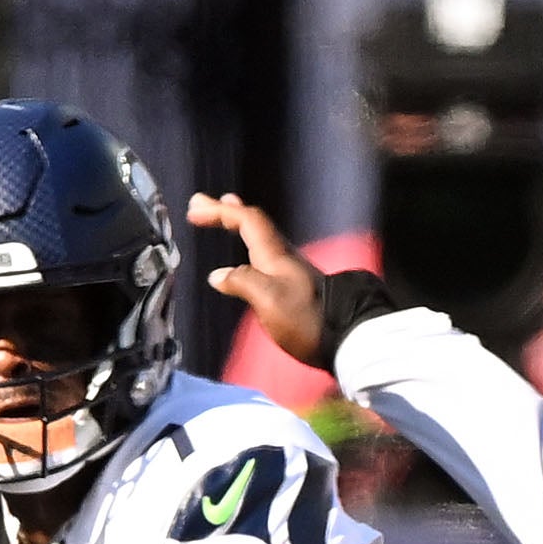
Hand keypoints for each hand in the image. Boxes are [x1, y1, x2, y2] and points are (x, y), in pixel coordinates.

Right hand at [191, 191, 330, 368]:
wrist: (347, 339)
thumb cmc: (306, 320)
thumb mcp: (268, 300)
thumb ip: (242, 283)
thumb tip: (217, 276)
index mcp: (276, 255)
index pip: (248, 220)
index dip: (221, 211)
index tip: (194, 210)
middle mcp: (284, 257)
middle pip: (255, 225)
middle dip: (228, 212)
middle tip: (204, 203)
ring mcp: (292, 272)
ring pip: (261, 238)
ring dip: (240, 226)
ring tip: (225, 217)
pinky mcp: (296, 288)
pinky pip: (265, 255)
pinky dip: (250, 247)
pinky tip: (246, 260)